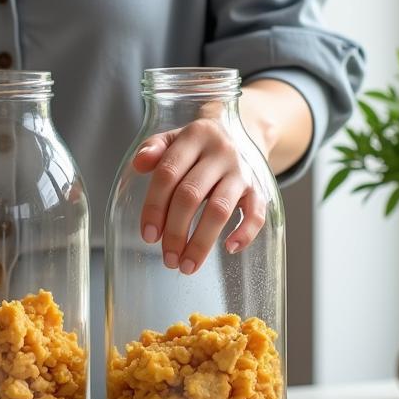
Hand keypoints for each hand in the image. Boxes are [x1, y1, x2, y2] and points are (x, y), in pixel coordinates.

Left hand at [133, 118, 266, 273]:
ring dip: (202, 242)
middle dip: (176, 231)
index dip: (154, 206)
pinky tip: (229, 248)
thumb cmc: (197, 146)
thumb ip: (153, 148)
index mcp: (194, 137)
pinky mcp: (260, 188)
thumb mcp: (173, 138)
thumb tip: (138, 163)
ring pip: (220, 209)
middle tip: (168, 259)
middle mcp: (220, 152)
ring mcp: (242, 171)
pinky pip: (257, 212)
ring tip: (187, 266)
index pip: (168, 173)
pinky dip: (245, 232)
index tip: (148, 236)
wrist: (241, 133)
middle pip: (191, 195)